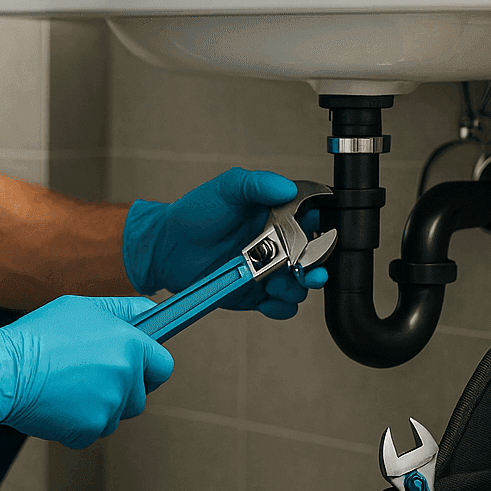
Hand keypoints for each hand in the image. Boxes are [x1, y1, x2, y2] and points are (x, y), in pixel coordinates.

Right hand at [0, 295, 173, 448]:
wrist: (4, 370)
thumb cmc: (38, 336)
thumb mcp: (82, 308)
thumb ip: (121, 310)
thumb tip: (149, 311)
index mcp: (128, 344)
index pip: (163, 366)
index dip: (149, 368)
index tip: (136, 369)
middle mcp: (125, 376)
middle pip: (139, 396)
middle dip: (120, 391)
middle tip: (87, 376)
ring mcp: (108, 406)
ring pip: (115, 416)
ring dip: (98, 407)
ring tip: (67, 387)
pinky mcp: (89, 429)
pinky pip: (92, 431)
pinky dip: (77, 425)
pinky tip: (57, 404)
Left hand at [122, 167, 328, 318]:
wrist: (167, 247)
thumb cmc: (195, 213)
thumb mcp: (226, 188)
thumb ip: (257, 184)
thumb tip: (288, 187)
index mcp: (276, 214)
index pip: (314, 218)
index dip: (323, 226)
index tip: (320, 231)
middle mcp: (278, 242)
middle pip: (315, 256)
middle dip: (319, 265)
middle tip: (312, 270)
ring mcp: (268, 270)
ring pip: (301, 284)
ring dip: (298, 286)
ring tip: (280, 283)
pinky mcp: (256, 294)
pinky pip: (282, 307)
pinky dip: (282, 307)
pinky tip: (269, 299)